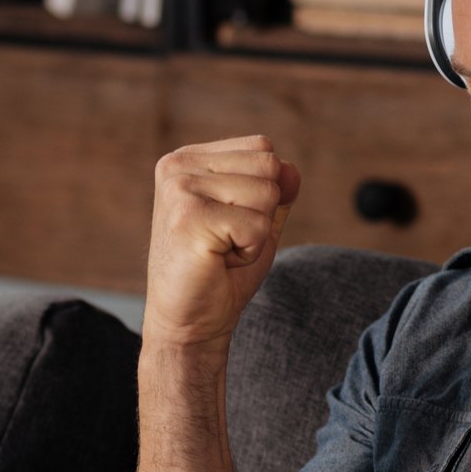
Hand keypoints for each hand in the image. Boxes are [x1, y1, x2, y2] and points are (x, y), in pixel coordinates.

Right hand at [143, 135, 301, 352]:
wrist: (189, 322)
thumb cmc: (220, 273)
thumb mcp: (257, 220)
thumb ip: (276, 189)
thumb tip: (292, 170)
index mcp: (188, 159)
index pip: (262, 148)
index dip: (263, 194)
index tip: (230, 224)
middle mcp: (178, 166)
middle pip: (268, 166)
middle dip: (262, 212)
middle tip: (227, 241)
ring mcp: (180, 189)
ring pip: (266, 194)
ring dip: (256, 234)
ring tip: (222, 251)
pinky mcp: (188, 217)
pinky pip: (257, 225)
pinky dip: (250, 252)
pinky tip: (219, 262)